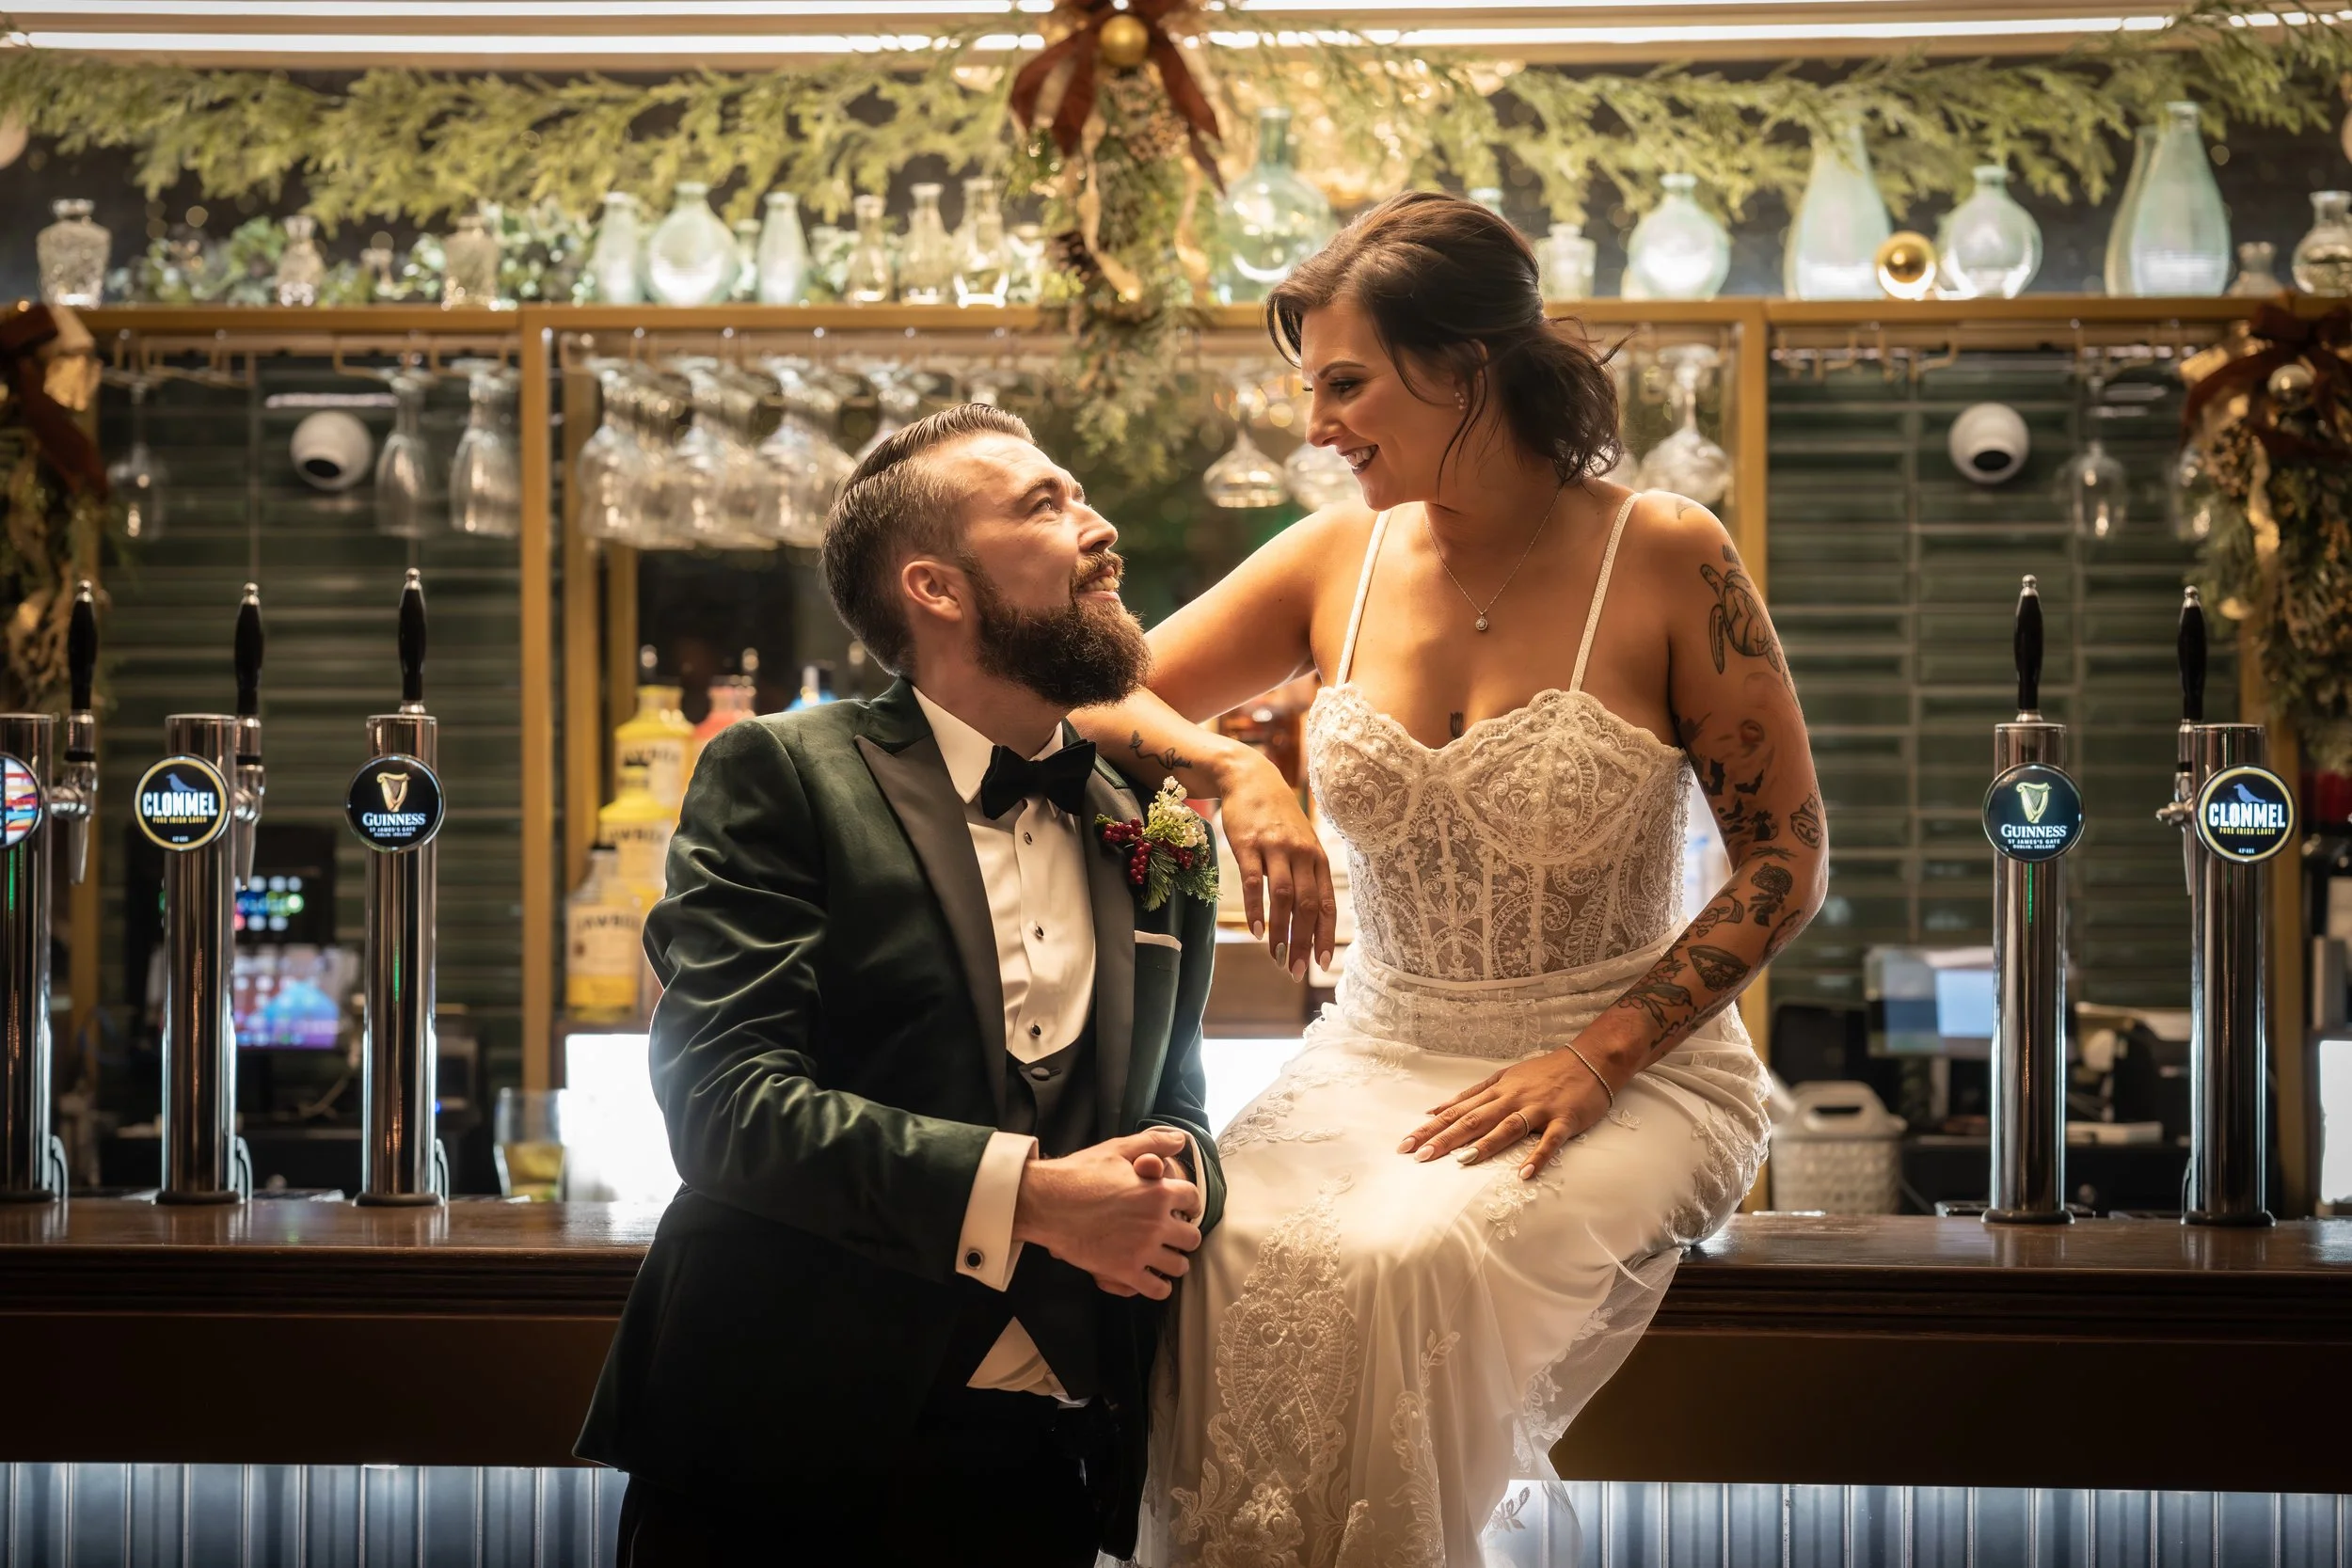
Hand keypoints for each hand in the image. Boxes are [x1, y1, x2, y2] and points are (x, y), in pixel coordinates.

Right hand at [1014, 1129, 1201, 1299]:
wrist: (1048, 1203)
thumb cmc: (1080, 1173)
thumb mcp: (1117, 1149)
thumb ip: (1152, 1142)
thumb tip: (1180, 1140)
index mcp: (1158, 1192)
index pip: (1194, 1199)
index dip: (1190, 1203)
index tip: (1182, 1208)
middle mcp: (1156, 1222)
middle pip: (1192, 1237)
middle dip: (1184, 1235)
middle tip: (1172, 1234)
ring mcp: (1141, 1250)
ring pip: (1179, 1266)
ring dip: (1174, 1262)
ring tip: (1163, 1257)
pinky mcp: (1124, 1271)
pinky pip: (1157, 1289)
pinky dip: (1159, 1287)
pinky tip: (1152, 1278)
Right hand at [1216, 752, 1333, 977]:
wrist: (1251, 779)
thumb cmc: (1278, 819)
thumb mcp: (1301, 843)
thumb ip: (1307, 877)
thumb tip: (1310, 920)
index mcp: (1317, 858)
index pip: (1327, 903)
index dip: (1325, 935)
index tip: (1321, 964)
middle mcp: (1301, 854)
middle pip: (1307, 905)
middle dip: (1302, 941)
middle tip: (1294, 970)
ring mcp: (1275, 848)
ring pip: (1283, 897)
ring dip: (1281, 930)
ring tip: (1275, 956)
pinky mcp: (1248, 844)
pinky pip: (1254, 882)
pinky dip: (1255, 908)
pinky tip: (1256, 930)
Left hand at [1398, 1038, 1625, 1180]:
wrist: (1590, 1060)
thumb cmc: (1544, 1072)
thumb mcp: (1504, 1077)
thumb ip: (1471, 1095)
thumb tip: (1435, 1109)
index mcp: (1496, 1090)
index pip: (1457, 1111)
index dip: (1431, 1128)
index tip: (1406, 1144)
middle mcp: (1512, 1098)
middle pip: (1474, 1119)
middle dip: (1446, 1138)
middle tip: (1421, 1155)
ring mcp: (1538, 1108)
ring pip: (1507, 1127)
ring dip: (1485, 1144)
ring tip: (1462, 1161)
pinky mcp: (1564, 1119)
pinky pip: (1549, 1140)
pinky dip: (1537, 1156)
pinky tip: (1524, 1174)